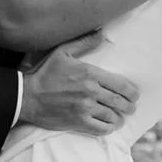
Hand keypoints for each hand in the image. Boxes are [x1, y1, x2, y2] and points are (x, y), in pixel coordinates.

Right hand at [19, 32, 138, 136]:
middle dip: (129, 106)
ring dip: (119, 118)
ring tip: (120, 118)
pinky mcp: (78, 122)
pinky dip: (108, 128)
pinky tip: (109, 126)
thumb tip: (102, 33)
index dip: (132, 91)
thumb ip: (84, 42)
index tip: (134, 94)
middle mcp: (90, 91)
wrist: (27, 96)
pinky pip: (101, 128)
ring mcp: (85, 108)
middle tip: (131, 107)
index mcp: (90, 73)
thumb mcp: (62, 52)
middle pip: (120, 102)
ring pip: (112, 116)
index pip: (121, 84)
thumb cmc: (45, 73)